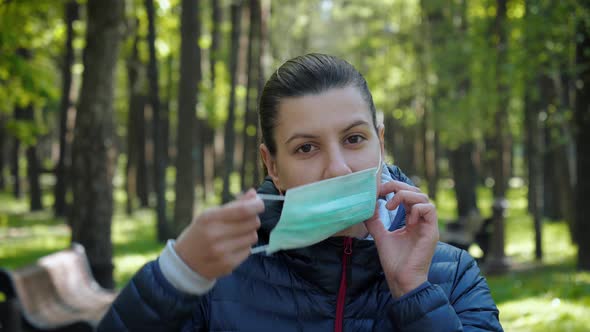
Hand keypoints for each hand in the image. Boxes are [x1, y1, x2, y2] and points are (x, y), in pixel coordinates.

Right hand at [174, 189, 263, 279]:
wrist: (184, 262)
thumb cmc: (200, 233)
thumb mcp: (210, 215)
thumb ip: (233, 205)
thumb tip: (254, 194)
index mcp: (210, 218)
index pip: (243, 210)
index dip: (256, 205)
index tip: (259, 204)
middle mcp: (215, 235)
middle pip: (252, 222)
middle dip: (252, 219)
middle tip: (243, 220)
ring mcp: (222, 251)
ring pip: (253, 237)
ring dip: (248, 234)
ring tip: (235, 235)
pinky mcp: (228, 264)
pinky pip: (249, 251)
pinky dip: (244, 247)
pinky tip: (232, 247)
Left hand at [364, 180, 438, 297]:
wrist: (401, 280)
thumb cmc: (394, 262)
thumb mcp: (380, 236)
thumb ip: (375, 221)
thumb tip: (370, 204)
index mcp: (411, 220)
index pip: (406, 195)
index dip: (393, 188)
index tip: (378, 191)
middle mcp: (420, 220)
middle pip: (415, 191)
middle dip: (398, 187)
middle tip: (382, 191)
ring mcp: (427, 225)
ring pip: (423, 197)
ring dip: (405, 195)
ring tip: (391, 206)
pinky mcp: (431, 232)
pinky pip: (430, 209)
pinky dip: (417, 209)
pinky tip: (407, 219)